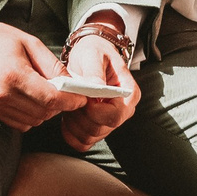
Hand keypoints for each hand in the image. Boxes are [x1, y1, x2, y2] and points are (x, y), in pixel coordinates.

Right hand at [0, 20, 84, 131]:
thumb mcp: (30, 43)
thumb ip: (52, 64)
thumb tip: (73, 83)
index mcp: (14, 74)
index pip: (50, 99)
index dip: (70, 101)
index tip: (81, 98)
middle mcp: (3, 94)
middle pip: (44, 112)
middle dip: (61, 105)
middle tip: (67, 93)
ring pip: (34, 121)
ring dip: (46, 111)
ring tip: (47, 94)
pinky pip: (20, 123)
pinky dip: (31, 116)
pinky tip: (31, 100)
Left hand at [57, 28, 140, 150]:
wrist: (88, 57)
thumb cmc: (94, 52)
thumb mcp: (93, 54)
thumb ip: (94, 71)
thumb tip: (96, 87)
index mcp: (129, 94)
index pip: (115, 115)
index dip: (95, 111)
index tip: (83, 98)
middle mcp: (123, 111)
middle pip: (100, 129)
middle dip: (80, 115)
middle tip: (71, 97)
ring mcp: (109, 123)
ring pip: (89, 137)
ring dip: (73, 123)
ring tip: (69, 102)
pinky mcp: (96, 129)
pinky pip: (82, 143)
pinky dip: (70, 133)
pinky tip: (67, 116)